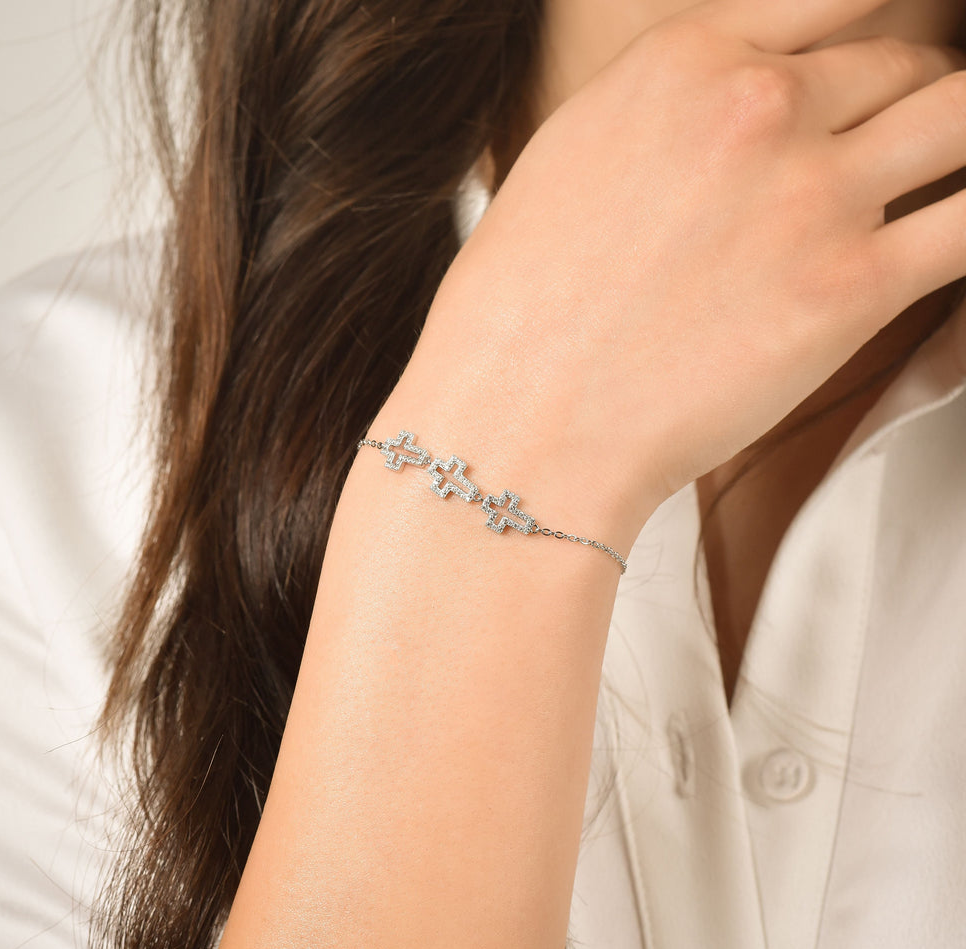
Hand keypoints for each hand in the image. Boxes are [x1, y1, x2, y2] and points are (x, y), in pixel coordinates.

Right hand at [386, 0, 965, 543]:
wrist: (521, 419)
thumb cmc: (518, 311)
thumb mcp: (573, 159)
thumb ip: (668, 112)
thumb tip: (718, 114)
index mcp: (683, 60)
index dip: (869, 28)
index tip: (881, 65)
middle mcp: (758, 106)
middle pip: (904, 59)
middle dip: (917, 92)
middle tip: (911, 134)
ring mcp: (812, 193)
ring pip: (962, 116)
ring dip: (963, 141)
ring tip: (949, 174)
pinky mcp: (850, 289)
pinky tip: (955, 237)